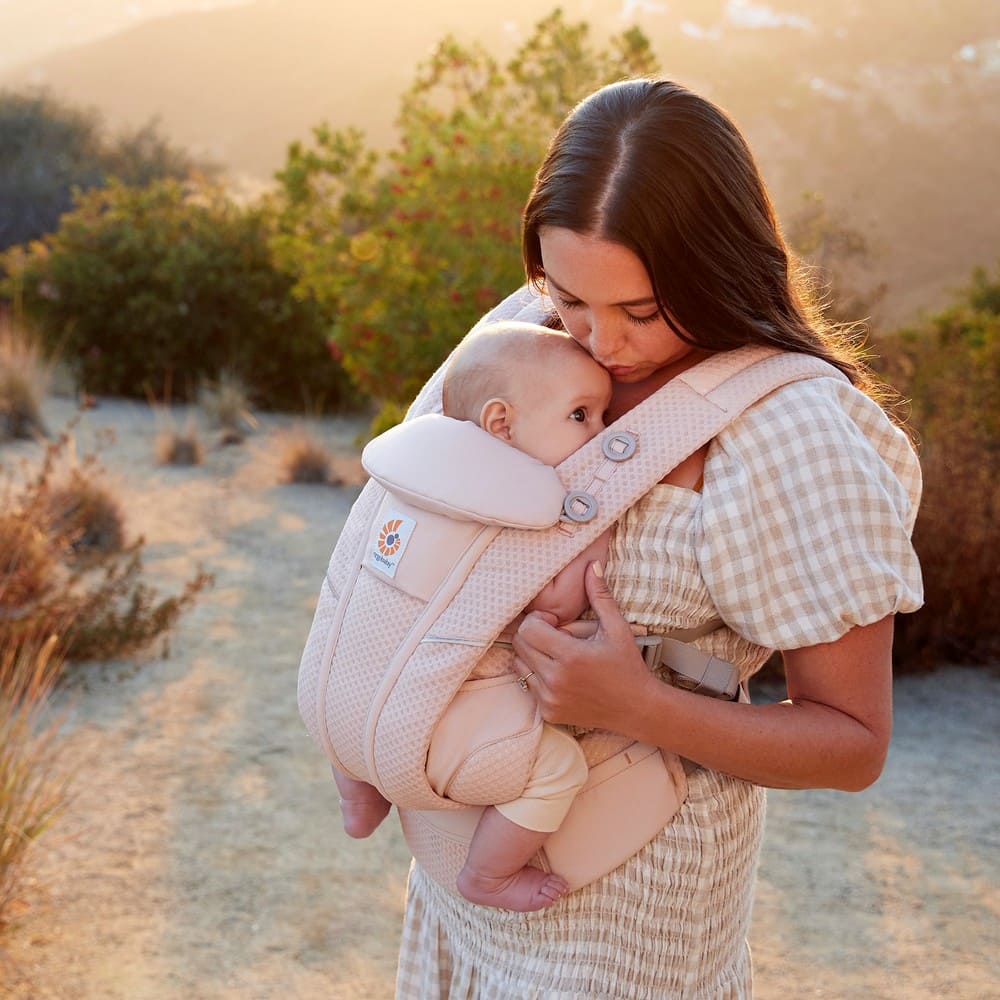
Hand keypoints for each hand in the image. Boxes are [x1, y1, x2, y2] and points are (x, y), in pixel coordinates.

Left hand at [512, 562, 653, 730]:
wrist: (638, 708)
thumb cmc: (628, 665)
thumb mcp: (617, 628)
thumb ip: (600, 596)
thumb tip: (591, 565)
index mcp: (570, 656)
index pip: (528, 628)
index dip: (539, 619)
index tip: (556, 623)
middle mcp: (555, 680)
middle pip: (520, 644)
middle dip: (534, 634)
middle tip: (557, 637)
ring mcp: (549, 699)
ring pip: (519, 664)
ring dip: (532, 655)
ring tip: (558, 655)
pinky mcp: (548, 712)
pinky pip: (527, 685)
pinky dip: (537, 676)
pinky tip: (561, 675)